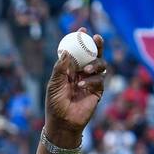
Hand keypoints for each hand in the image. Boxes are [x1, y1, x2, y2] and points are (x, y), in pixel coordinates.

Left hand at [45, 30, 107, 144]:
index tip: (82, 30)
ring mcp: (91, 81)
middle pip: (93, 55)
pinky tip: (82, 85)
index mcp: (70, 70)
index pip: (77, 52)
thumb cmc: (54, 105)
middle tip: (96, 38)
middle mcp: (81, 73)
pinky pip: (100, 79)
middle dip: (96, 45)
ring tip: (86, 69)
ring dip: (95, 64)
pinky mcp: (98, 91)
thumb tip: (65, 51)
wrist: (62, 123)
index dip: (80, 41)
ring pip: (100, 65)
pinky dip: (91, 80)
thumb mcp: (54, 84)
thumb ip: (60, 68)